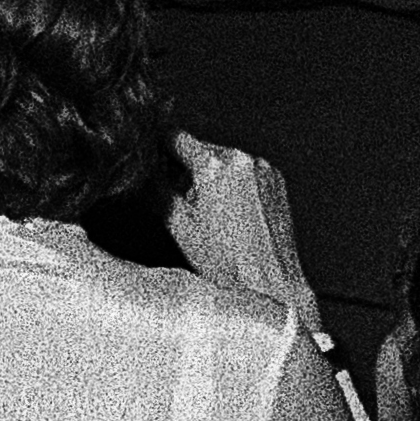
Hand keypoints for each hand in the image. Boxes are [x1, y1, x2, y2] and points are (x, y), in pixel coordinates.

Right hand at [171, 133, 316, 310]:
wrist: (269, 283)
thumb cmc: (227, 263)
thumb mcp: (177, 226)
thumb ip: (155, 189)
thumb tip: (143, 171)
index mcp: (214, 166)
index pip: (176, 137)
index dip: (160, 150)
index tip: (155, 162)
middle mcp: (241, 160)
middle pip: (201, 150)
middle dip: (188, 170)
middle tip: (184, 202)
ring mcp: (263, 170)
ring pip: (224, 162)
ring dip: (212, 178)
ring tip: (211, 215)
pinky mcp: (276, 181)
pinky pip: (246, 173)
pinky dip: (235, 186)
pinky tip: (232, 216)